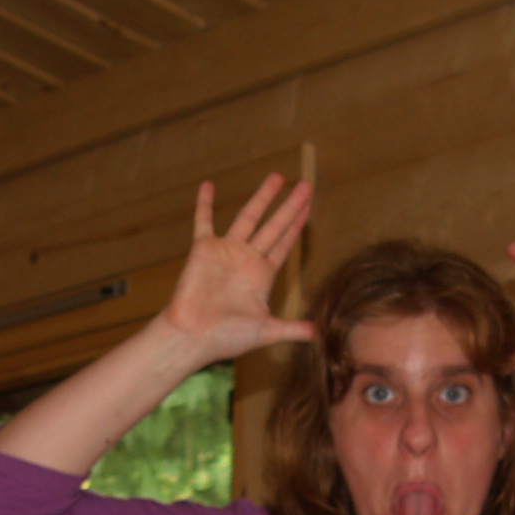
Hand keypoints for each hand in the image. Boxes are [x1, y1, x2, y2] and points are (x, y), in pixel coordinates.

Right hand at [156, 176, 316, 365]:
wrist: (192, 337)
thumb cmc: (227, 338)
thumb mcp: (267, 331)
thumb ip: (293, 328)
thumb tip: (321, 334)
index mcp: (262, 275)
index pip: (285, 244)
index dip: (298, 226)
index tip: (309, 207)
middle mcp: (246, 259)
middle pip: (274, 225)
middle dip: (291, 205)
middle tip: (306, 184)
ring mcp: (225, 251)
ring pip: (248, 216)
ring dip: (262, 197)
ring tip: (277, 176)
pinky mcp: (203, 249)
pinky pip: (203, 221)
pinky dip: (205, 204)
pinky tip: (208, 185)